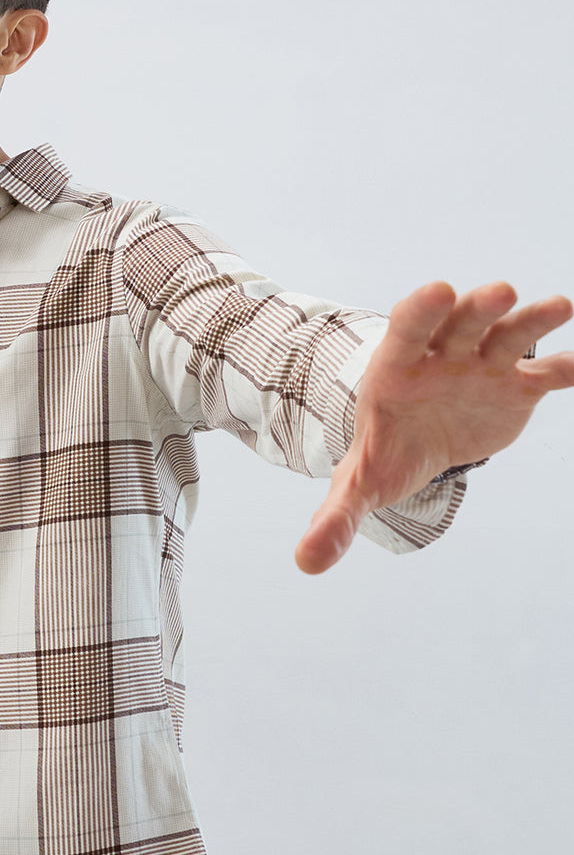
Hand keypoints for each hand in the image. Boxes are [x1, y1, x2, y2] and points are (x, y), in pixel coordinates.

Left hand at [295, 281, 573, 573]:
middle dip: (477, 308)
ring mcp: (482, 365)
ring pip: (507, 336)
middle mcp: (442, 356)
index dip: (422, 311)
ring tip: (559, 306)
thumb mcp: (359, 483)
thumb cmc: (386, 450)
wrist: (421, 442)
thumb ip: (336, 516)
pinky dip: (565, 368)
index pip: (406, 331)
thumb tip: (306, 563)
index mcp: (397, 368)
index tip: (439, 291)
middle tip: (499, 292)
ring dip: (530, 321)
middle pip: (459, 324)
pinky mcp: (518, 386)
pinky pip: (546, 373)